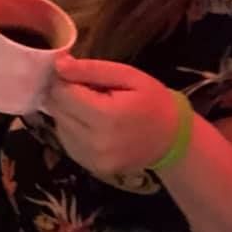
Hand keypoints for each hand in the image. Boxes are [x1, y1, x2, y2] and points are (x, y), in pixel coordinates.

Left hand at [42, 55, 181, 175]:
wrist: (173, 141)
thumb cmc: (153, 102)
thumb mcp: (128, 76)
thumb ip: (92, 69)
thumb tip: (59, 64)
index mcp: (106, 117)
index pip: (61, 93)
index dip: (65, 79)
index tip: (79, 74)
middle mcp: (96, 142)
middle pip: (57, 109)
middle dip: (65, 95)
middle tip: (87, 90)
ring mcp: (93, 159)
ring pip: (59, 125)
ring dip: (67, 112)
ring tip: (92, 107)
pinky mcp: (91, 167)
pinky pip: (67, 141)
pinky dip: (73, 129)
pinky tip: (92, 123)